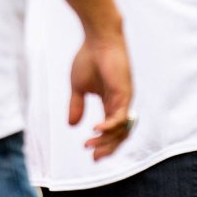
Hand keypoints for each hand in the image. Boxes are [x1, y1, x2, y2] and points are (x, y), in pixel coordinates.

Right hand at [68, 23, 133, 159]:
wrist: (97, 39)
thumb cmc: (88, 58)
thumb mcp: (78, 87)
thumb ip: (76, 106)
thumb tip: (71, 126)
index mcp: (111, 102)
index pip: (110, 128)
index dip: (102, 142)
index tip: (88, 151)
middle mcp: (120, 103)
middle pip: (119, 133)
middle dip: (107, 147)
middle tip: (94, 157)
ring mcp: (124, 99)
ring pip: (121, 128)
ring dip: (106, 140)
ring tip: (90, 145)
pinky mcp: (125, 93)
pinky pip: (120, 116)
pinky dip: (109, 126)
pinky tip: (96, 130)